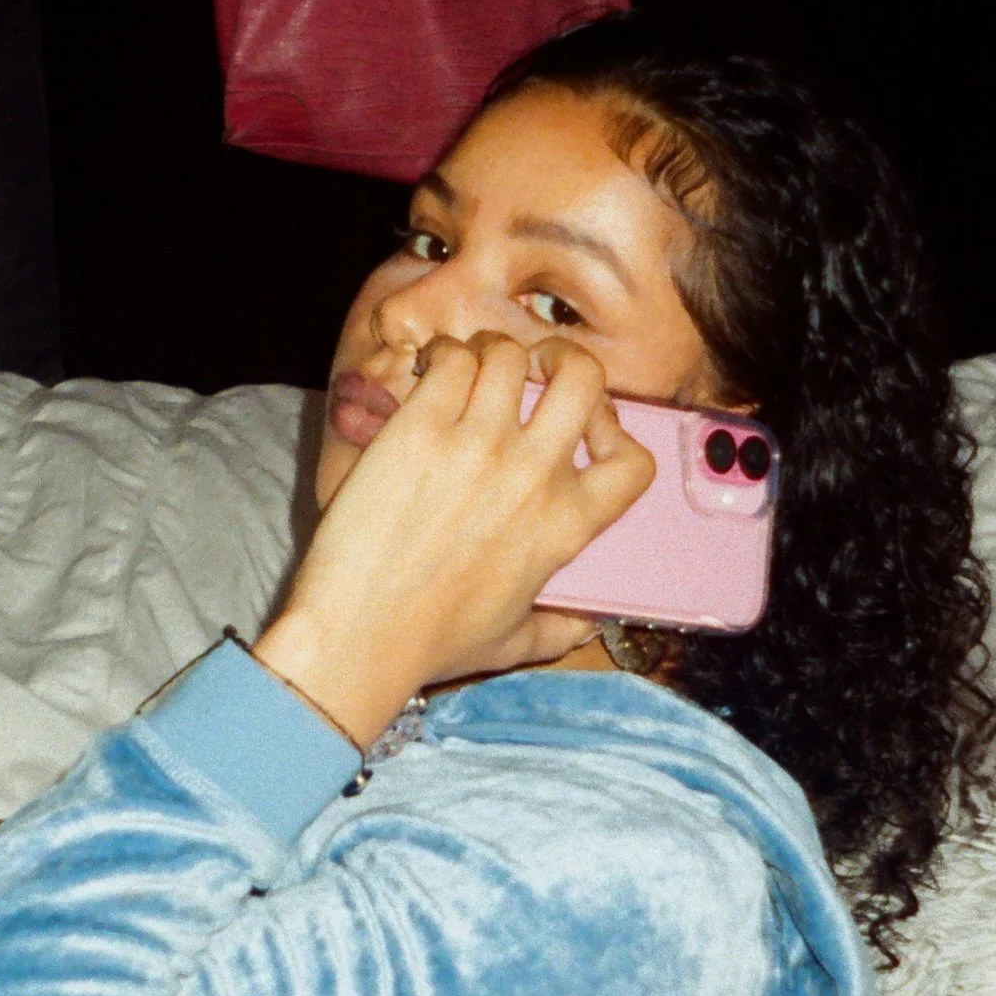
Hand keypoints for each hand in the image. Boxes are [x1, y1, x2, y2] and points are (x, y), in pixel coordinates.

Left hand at [255, 333, 652, 746]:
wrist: (361, 634)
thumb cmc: (433, 644)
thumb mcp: (515, 643)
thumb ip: (558, 630)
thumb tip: (585, 627)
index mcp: (567, 524)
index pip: (634, 461)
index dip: (617, 430)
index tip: (584, 429)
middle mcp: (534, 475)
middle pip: (583, 376)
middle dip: (561, 357)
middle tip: (533, 366)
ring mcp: (479, 445)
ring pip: (509, 355)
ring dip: (491, 351)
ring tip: (467, 366)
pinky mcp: (421, 429)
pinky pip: (451, 359)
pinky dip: (442, 355)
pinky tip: (427, 374)